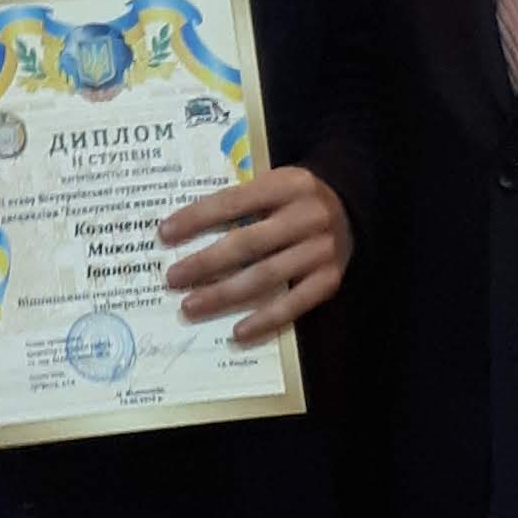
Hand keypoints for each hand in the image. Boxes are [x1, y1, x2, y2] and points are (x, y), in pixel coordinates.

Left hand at [161, 163, 352, 345]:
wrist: (353, 207)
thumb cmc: (295, 199)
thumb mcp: (274, 184)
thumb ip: (240, 201)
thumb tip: (182, 230)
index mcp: (287, 184)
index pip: (233, 202)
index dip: (197, 218)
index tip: (164, 235)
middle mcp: (308, 216)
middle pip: (248, 243)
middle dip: (205, 263)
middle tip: (172, 279)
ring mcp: (321, 250)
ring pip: (266, 276)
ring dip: (224, 294)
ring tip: (191, 305)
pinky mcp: (331, 279)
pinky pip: (294, 304)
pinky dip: (265, 319)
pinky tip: (237, 332)